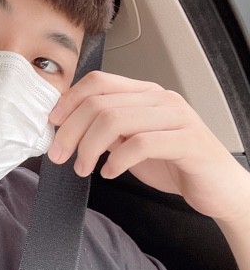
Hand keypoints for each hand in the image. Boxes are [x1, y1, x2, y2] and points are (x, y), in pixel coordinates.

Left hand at [47, 71, 249, 224]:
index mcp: (144, 94)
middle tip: (58, 155)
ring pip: (115, 120)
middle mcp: (160, 99)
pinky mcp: (187, 141)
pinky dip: (117, 161)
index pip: (98, 82)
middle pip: (100, 103)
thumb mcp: (130, 142)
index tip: (52, 124)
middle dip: (71, 131)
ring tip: (82, 167)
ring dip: (89, 147)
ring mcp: (176, 117)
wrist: (218, 187)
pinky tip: (110, 172)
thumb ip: (106, 131)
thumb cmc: (174, 163)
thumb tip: (66, 129)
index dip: (69, 101)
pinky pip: (141, 144)